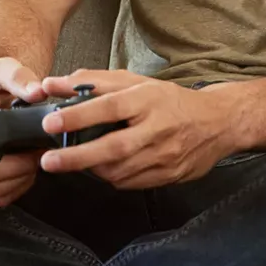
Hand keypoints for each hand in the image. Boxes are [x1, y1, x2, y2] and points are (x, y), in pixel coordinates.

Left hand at [36, 69, 239, 188]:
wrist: (217, 124)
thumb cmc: (170, 101)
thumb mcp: (136, 83)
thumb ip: (93, 82)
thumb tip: (53, 84)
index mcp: (148, 100)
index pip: (109, 107)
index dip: (78, 116)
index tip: (50, 122)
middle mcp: (157, 129)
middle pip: (112, 147)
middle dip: (76, 157)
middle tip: (48, 161)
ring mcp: (164, 156)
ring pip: (119, 170)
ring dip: (92, 168)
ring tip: (75, 161)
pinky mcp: (168, 176)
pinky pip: (130, 183)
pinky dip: (111, 177)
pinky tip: (104, 167)